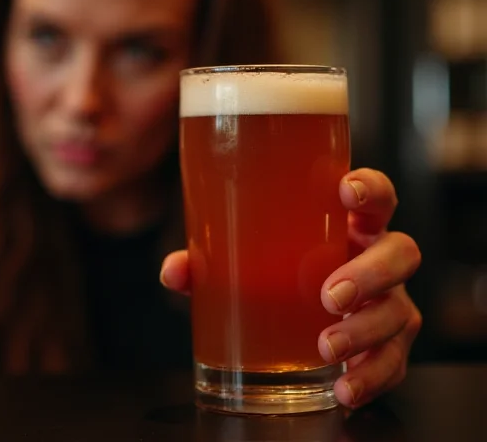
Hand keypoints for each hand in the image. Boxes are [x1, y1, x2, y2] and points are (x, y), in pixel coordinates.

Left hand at [159, 168, 421, 408]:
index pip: (375, 195)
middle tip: (329, 296)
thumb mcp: (242, 260)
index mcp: (346, 226)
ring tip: (326, 348)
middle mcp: (375, 259)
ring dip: (365, 331)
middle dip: (370, 273)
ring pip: (401, 311)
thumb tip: (175, 271)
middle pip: (400, 253)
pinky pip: (394, 362)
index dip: (370, 188)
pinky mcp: (388, 344)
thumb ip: (209, 260)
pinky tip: (343, 389)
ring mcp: (388, 301)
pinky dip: (372, 378)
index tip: (345, 192)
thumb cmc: (275, 272)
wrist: (294, 317)